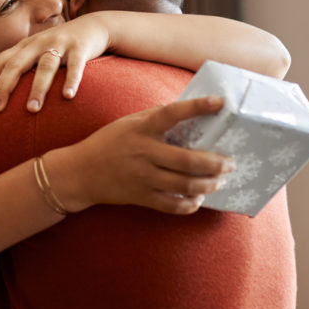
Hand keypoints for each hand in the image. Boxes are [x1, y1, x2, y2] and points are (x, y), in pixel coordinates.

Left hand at [0, 14, 110, 112]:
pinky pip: (75, 66)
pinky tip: (67, 96)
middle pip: (17, 65)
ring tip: (31, 110)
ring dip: (37, 88)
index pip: (1, 61)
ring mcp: (59, 44)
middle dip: (5, 87)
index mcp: (25, 46)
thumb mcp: (33, 47)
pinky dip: (71, 81)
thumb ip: (12, 57)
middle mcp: (38, 43)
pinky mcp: (80, 48)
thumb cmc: (58, 43)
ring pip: (45, 67)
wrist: (94, 26)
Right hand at [53, 96, 235, 214]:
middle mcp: (142, 152)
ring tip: (218, 181)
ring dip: (209, 184)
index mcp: (140, 128)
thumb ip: (155, 118)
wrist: (79, 172)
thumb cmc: (107, 143)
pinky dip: (190, 204)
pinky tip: (198, 198)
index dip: (197, 107)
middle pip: (188, 160)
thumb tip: (190, 113)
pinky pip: (173, 205)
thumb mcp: (128, 124)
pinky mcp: (140, 196)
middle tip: (230, 163)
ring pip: (186, 185)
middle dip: (217, 163)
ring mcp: (142, 177)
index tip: (220, 103)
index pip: (171, 114)